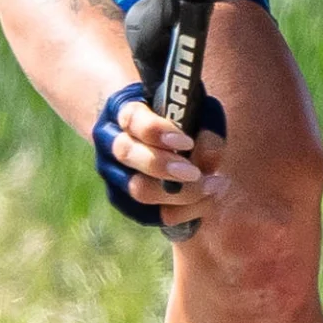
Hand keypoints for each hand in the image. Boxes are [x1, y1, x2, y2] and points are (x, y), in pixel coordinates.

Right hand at [94, 84, 229, 231]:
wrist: (165, 138)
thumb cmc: (184, 116)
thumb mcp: (198, 110)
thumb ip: (205, 124)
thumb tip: (206, 155)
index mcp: (123, 107)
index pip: (132, 119)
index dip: (157, 131)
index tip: (187, 142)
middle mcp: (110, 140)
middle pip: (127, 154)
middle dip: (163, 166)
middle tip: (195, 173)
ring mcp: (113, 173)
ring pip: (138, 189)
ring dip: (179, 193)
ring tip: (213, 185)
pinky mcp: (124, 201)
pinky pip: (151, 214)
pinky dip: (182, 211)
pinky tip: (206, 200)